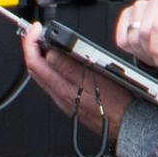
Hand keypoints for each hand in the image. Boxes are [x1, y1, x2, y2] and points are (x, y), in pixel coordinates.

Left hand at [20, 26, 122, 143]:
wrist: (126, 126)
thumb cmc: (117, 106)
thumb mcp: (95, 80)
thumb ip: (70, 67)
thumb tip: (51, 53)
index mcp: (63, 89)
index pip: (35, 63)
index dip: (31, 43)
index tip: (35, 30)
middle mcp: (59, 96)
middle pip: (35, 69)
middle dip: (32, 47)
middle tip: (36, 33)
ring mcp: (63, 100)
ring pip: (42, 76)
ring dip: (40, 57)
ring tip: (44, 42)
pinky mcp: (70, 103)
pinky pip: (52, 83)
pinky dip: (50, 68)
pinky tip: (58, 61)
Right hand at [111, 0, 157, 69]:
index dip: (157, 49)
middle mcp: (156, 3)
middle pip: (143, 32)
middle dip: (149, 50)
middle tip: (157, 56)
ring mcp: (139, 7)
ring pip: (131, 36)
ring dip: (140, 49)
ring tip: (150, 50)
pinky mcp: (126, 14)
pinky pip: (121, 38)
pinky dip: (129, 48)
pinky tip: (141, 45)